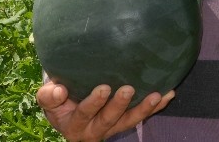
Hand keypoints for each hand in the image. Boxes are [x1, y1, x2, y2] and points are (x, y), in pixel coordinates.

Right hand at [36, 82, 173, 141]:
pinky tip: (169, 94)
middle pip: (109, 120)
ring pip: (129, 120)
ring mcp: (113, 126)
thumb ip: (49, 95)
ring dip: (144, 109)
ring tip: (156, 95)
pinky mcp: (125, 120)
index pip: (84, 113)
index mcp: (74, 124)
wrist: (68, 108)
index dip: (93, 103)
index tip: (104, 88)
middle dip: (120, 105)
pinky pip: (142, 115)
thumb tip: (59, 90)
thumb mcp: (49, 98)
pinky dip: (156, 106)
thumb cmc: (59, 100)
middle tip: (129, 89)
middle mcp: (95, 130)